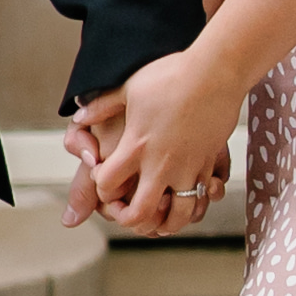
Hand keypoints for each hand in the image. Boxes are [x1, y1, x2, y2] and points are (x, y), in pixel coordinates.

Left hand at [71, 51, 233, 238]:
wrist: (216, 71)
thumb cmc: (170, 75)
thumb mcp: (129, 87)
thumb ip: (101, 106)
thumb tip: (79, 115)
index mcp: (135, 145)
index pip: (107, 185)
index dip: (101, 189)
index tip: (105, 180)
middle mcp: (160, 164)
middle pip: (139, 214)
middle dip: (129, 220)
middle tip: (128, 210)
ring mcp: (187, 168)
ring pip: (176, 217)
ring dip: (165, 224)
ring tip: (159, 217)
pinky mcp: (208, 165)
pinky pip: (200, 201)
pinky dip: (192, 207)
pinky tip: (185, 201)